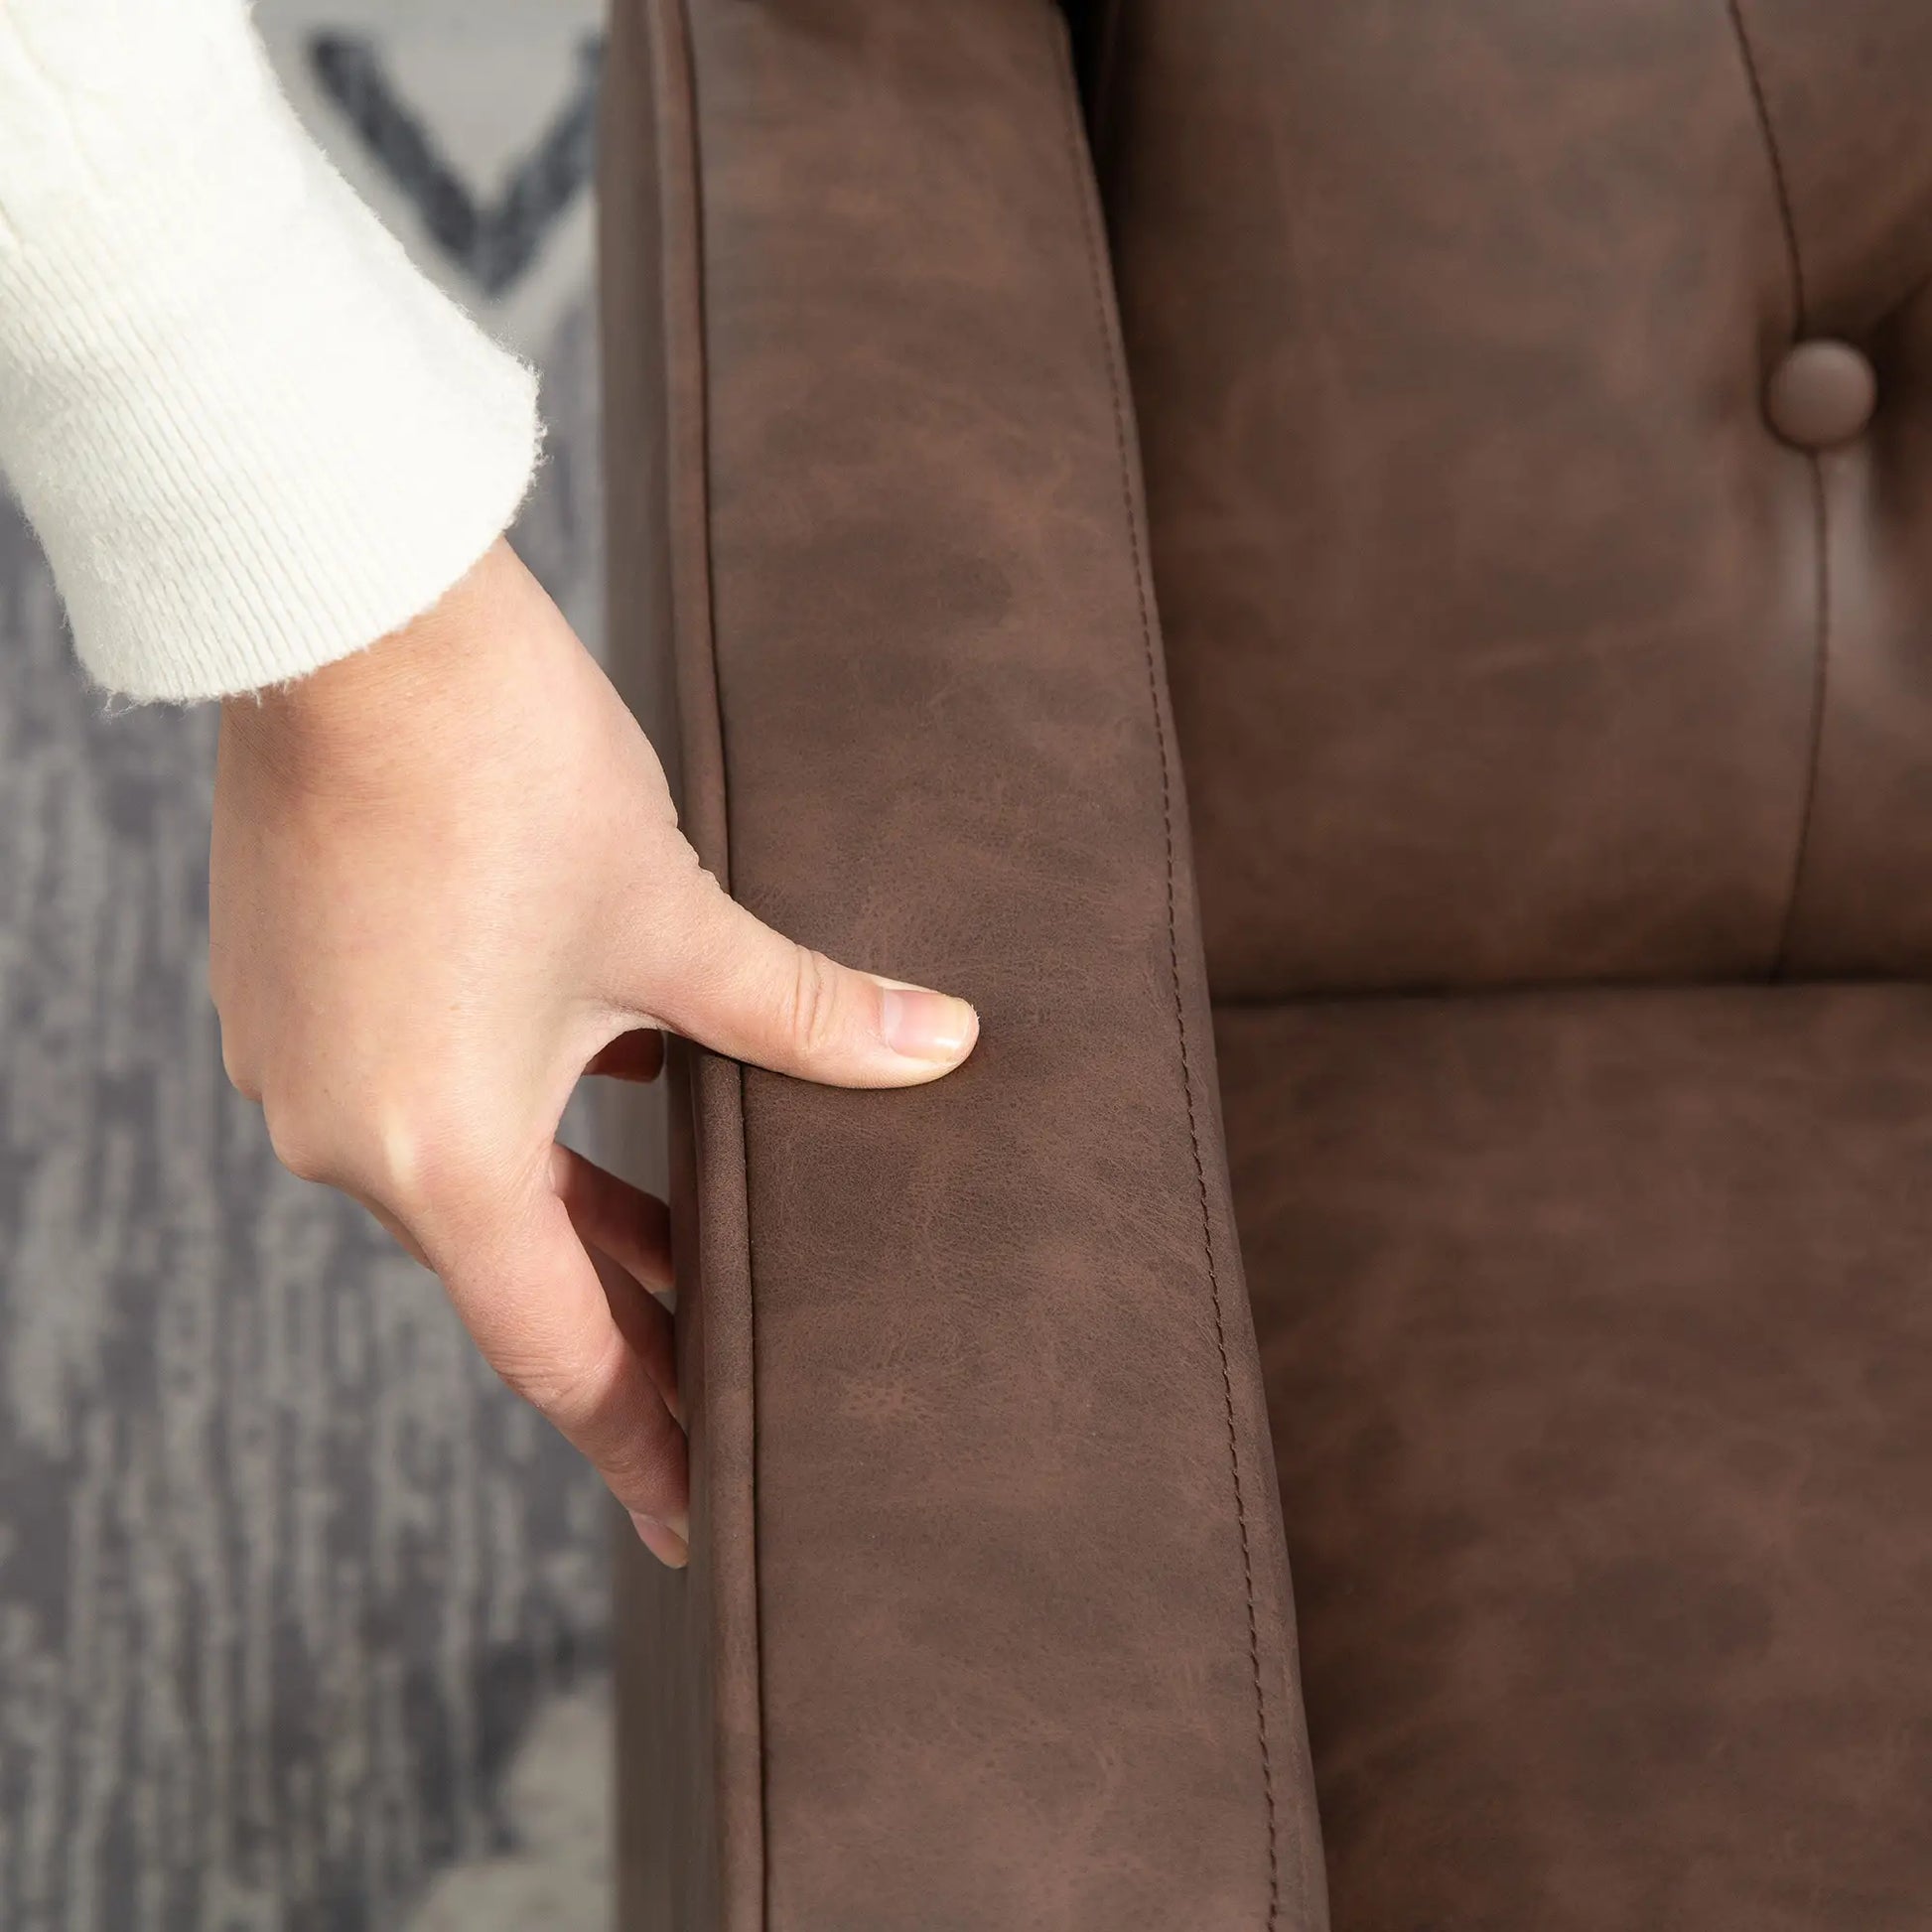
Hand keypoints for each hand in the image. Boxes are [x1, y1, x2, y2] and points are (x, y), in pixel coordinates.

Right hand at [210, 539, 977, 1567]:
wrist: (352, 617)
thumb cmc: (508, 770)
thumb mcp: (675, 917)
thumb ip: (807, 1015)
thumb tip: (946, 1048)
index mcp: (439, 1152)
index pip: (562, 1353)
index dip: (646, 1442)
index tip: (697, 1525)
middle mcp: (349, 1135)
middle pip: (519, 1270)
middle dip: (636, 1319)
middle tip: (731, 1378)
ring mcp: (307, 1064)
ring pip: (476, 1179)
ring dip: (581, 1210)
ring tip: (694, 1241)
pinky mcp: (296, 994)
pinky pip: (427, 1099)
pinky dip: (522, 1118)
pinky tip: (615, 1083)